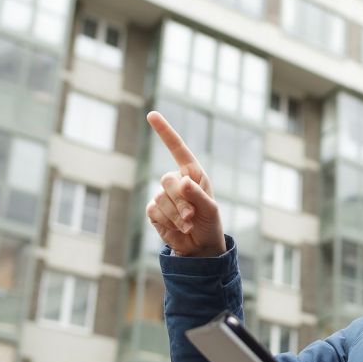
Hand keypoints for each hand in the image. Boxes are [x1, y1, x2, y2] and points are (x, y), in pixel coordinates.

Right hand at [145, 111, 225, 256]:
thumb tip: (182, 181)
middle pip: (167, 180)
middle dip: (181, 201)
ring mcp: (163, 195)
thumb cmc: (209, 223)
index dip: (164, 132)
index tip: (151, 114)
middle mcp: (177, 181)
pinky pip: (154, 211)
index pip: (177, 149)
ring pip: (161, 199)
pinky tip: (177, 228)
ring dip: (176, 216)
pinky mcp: (154, 210)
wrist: (200, 247)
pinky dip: (167, 222)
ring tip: (188, 225)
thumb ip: (197, 195)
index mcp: (193, 174)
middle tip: (192, 216)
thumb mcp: (210, 210)